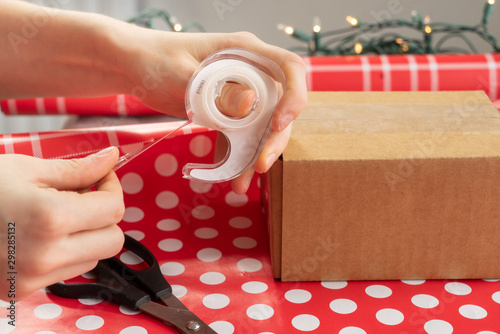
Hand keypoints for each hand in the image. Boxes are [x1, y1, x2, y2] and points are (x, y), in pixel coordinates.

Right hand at [0, 147, 124, 300]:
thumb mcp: (27, 169)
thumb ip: (77, 169)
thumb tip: (111, 158)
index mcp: (51, 219)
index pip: (114, 209)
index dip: (112, 187)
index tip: (100, 175)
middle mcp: (46, 255)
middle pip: (113, 240)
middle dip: (105, 214)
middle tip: (85, 194)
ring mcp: (32, 277)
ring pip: (94, 257)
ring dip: (89, 234)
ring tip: (60, 212)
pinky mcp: (21, 290)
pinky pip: (67, 271)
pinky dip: (67, 251)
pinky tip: (44, 232)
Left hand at [123, 30, 307, 192]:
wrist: (134, 66)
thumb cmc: (155, 58)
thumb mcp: (184, 74)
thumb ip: (216, 90)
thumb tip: (250, 106)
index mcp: (246, 52)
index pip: (288, 68)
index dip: (294, 96)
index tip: (280, 124)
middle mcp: (250, 72)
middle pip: (278, 107)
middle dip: (274, 140)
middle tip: (260, 166)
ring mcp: (240, 94)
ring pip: (261, 128)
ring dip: (255, 156)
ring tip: (241, 183)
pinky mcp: (227, 112)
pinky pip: (239, 137)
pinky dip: (236, 158)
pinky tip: (231, 178)